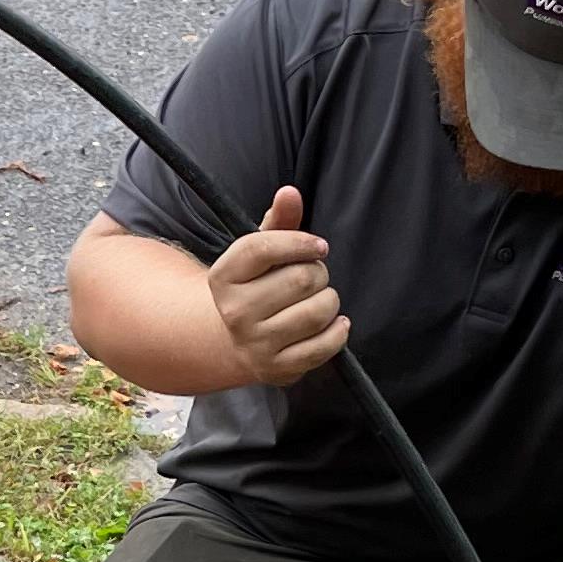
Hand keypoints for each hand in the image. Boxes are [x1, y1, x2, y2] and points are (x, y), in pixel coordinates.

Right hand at [205, 185, 349, 388]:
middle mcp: (234, 311)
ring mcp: (255, 343)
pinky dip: (338, 331)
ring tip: (320, 300)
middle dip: (318, 273)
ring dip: (330, 301)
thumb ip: (278, 221)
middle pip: (301, 279)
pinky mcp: (277, 368)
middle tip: (313, 277)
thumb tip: (290, 193)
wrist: (234, 341)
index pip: (263, 248)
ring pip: (317, 311)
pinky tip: (333, 323)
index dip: (300, 242)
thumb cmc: (256, 286)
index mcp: (223, 277)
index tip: (318, 247)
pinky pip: (324, 346)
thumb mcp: (259, 252)